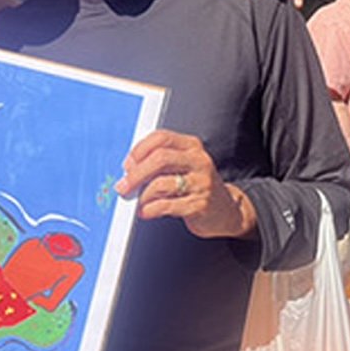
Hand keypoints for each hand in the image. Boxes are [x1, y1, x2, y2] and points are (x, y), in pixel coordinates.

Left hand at [115, 129, 255, 238]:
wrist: (226, 211)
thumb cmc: (196, 186)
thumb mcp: (182, 166)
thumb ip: (158, 163)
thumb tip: (129, 170)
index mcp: (192, 146)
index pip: (161, 138)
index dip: (139, 150)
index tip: (127, 165)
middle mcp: (199, 161)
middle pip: (159, 158)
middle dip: (135, 174)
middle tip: (123, 187)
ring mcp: (201, 183)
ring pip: (160, 183)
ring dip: (142, 195)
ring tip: (138, 202)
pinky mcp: (199, 205)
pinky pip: (166, 205)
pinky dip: (150, 209)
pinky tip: (146, 211)